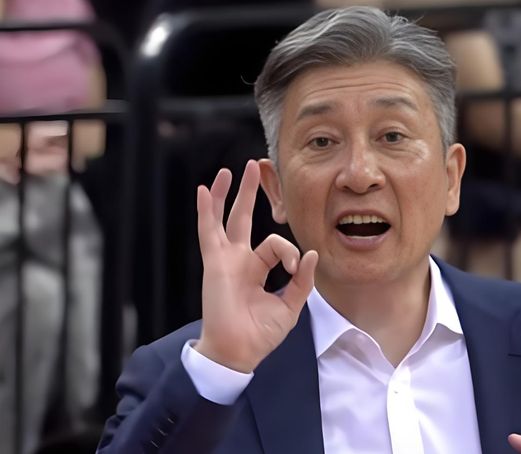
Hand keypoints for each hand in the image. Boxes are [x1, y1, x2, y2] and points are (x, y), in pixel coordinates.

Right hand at [195, 160, 317, 372]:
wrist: (239, 352)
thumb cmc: (261, 333)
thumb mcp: (289, 305)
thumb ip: (302, 280)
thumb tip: (313, 254)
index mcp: (257, 268)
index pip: (276, 245)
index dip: (291, 253)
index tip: (296, 270)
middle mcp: (240, 260)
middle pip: (244, 218)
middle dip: (249, 193)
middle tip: (255, 168)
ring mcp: (226, 259)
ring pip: (224, 219)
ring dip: (226, 194)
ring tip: (229, 170)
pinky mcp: (215, 263)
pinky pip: (208, 232)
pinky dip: (205, 211)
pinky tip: (202, 190)